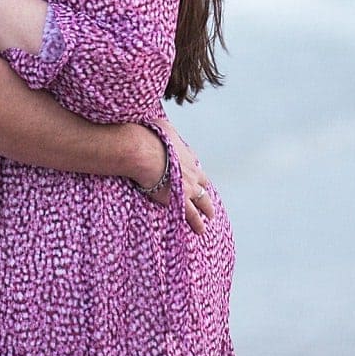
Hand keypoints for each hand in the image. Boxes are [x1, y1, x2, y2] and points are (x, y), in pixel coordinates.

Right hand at [138, 117, 214, 235]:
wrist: (144, 153)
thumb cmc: (150, 138)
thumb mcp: (163, 127)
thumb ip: (166, 130)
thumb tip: (162, 125)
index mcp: (186, 154)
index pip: (193, 161)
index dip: (192, 167)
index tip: (193, 170)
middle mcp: (191, 171)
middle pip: (203, 182)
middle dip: (205, 189)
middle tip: (207, 195)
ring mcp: (188, 187)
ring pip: (203, 201)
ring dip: (207, 208)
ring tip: (210, 216)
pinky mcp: (180, 200)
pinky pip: (193, 215)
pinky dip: (197, 223)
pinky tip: (200, 230)